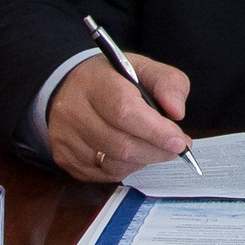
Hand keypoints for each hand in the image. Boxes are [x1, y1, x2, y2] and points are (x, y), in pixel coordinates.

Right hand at [45, 53, 191, 182]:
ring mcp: (65, 138)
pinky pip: (103, 175)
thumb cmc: (112, 78)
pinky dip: (125, 168)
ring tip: (153, 147)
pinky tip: (131, 153)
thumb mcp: (142, 68)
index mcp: (94, 82)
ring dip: (142, 161)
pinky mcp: (65, 159)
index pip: (124, 111)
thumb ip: (167, 83)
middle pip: (121, 144)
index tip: (179, 141)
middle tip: (175, 147)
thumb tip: (177, 112)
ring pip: (113, 165)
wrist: (68, 86)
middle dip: (156, 151)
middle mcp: (72, 111)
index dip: (155, 130)